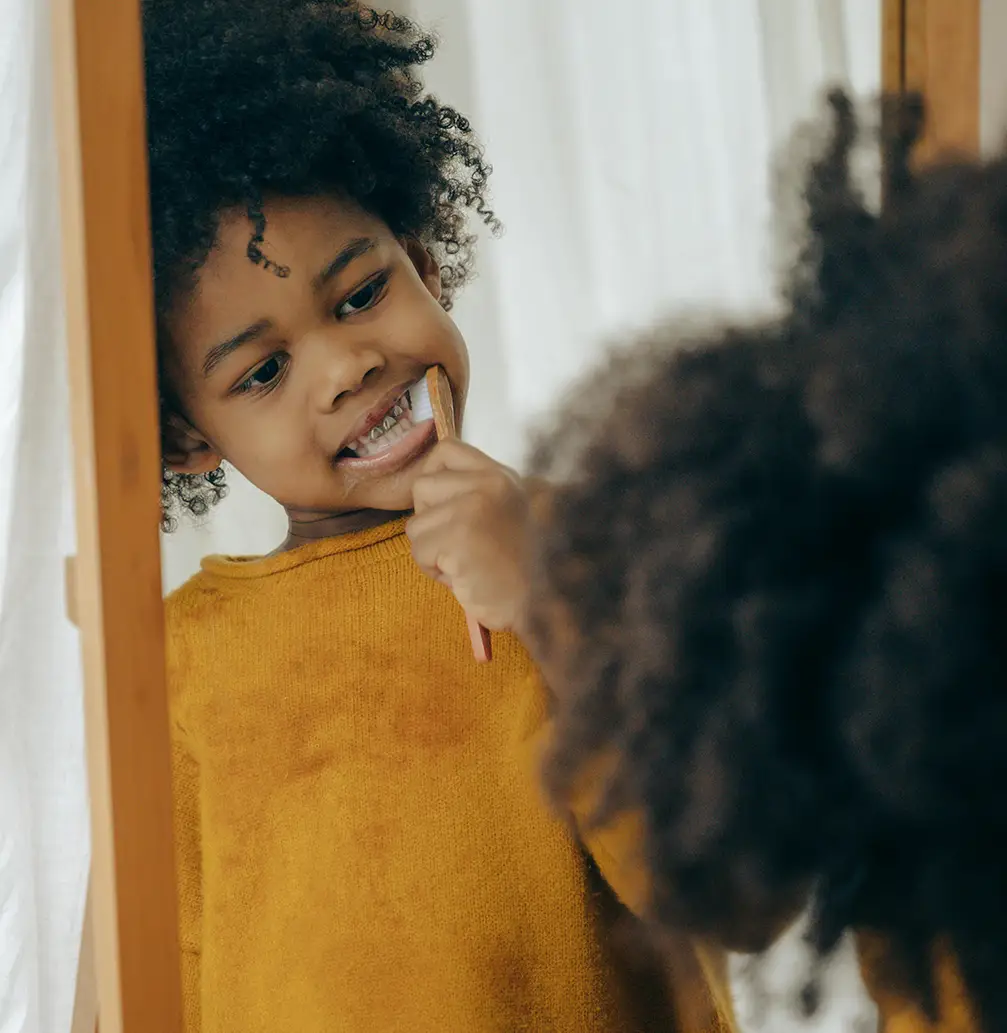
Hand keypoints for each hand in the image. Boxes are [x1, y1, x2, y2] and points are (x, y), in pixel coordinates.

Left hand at [407, 440, 531, 634]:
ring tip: (462, 564)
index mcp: (502, 476)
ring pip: (416, 525)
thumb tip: (425, 487)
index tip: (440, 504)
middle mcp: (489, 485)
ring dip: (430, 552)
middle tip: (456, 544)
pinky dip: (433, 570)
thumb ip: (472, 493)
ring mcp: (474, 508)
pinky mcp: (460, 537)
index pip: (446, 450)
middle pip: (421, 487)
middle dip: (428, 521)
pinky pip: (420, 551)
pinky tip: (461, 577)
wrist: (539, 606)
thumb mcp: (503, 514)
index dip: (432, 475)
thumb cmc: (515, 568)